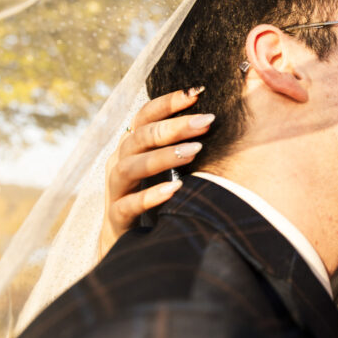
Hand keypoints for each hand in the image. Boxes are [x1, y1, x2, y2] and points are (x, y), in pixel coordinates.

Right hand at [98, 87, 213, 258]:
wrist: (129, 244)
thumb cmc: (157, 197)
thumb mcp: (169, 167)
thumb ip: (186, 144)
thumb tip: (221, 121)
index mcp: (133, 146)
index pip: (145, 116)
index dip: (168, 102)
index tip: (197, 93)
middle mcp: (120, 162)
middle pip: (140, 137)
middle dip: (174, 127)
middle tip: (207, 121)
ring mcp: (116, 190)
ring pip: (130, 167)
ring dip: (163, 157)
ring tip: (194, 151)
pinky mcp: (117, 219)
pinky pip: (128, 205)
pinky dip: (150, 196)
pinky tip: (175, 190)